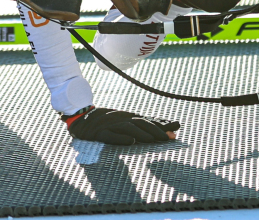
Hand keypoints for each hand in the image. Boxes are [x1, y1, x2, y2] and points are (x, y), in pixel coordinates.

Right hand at [63, 106, 178, 144]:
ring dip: (142, 134)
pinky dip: (121, 139)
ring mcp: (110, 125)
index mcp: (129, 117)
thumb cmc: (108, 122)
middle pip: (140, 123)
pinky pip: (111, 136)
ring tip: (153, 139)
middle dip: (156, 130)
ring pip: (128, 128)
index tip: (177, 127)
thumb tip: (171, 128)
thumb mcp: (128, 121)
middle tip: (169, 137)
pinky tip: (131, 142)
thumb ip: (148, 125)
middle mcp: (121, 119)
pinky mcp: (99, 134)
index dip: (162, 124)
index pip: (148, 120)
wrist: (81, 118)